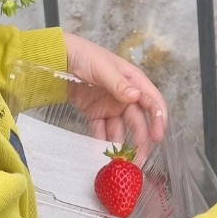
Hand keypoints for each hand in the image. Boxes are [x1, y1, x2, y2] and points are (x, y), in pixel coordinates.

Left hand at [63, 31, 167, 153]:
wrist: (58, 56)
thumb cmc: (85, 55)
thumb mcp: (102, 67)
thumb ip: (119, 84)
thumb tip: (136, 97)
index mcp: (132, 81)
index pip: (152, 102)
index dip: (158, 119)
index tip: (157, 137)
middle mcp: (124, 95)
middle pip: (137, 121)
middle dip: (140, 140)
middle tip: (138, 160)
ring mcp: (109, 105)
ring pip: (119, 129)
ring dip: (120, 145)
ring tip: (119, 163)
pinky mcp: (94, 112)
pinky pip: (100, 130)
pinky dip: (101, 143)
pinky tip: (100, 155)